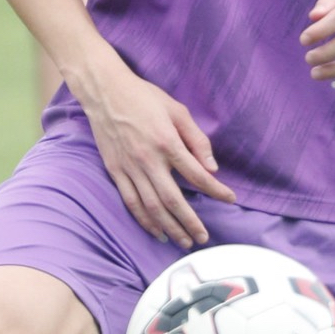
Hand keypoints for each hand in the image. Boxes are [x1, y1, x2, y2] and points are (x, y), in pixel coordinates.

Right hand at [74, 49, 235, 247]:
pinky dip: (144, 220)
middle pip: (173, 200)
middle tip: (204, 238)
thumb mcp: (177, 110)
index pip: (197, 175)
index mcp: (167, 142)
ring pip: (151, 207)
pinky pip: (131, 202)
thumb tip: (212, 168)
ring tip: (183, 241)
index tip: (230, 199)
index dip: (216, 190)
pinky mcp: (115, 171)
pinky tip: (156, 231)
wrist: (105, 92)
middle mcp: (148, 160)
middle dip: (190, 222)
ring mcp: (129, 168)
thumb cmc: (144, 97)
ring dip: (169, 228)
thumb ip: (197, 139)